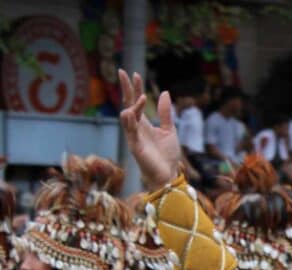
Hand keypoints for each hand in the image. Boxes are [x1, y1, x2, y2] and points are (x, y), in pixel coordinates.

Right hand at [118, 69, 180, 187]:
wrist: (169, 174)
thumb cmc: (167, 155)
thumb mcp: (169, 129)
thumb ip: (165, 113)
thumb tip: (164, 93)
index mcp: (143, 123)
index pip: (136, 101)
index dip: (135, 88)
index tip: (135, 74)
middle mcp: (136, 128)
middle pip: (128, 104)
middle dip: (126, 89)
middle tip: (123, 73)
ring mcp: (134, 137)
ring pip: (127, 117)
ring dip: (132, 106)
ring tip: (139, 97)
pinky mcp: (135, 147)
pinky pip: (130, 132)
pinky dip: (130, 122)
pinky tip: (130, 113)